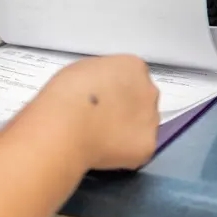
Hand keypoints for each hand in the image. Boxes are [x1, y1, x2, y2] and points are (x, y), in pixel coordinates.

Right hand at [38, 55, 159, 169]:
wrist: (66, 128)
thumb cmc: (66, 96)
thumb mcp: (81, 69)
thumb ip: (100, 76)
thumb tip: (101, 87)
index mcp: (133, 66)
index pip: (133, 74)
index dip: (116, 87)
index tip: (103, 96)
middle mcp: (148, 91)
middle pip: (142, 98)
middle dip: (126, 106)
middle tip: (102, 116)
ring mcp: (151, 119)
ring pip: (143, 123)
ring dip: (127, 128)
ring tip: (100, 134)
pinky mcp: (148, 145)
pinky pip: (138, 147)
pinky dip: (125, 150)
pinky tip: (104, 148)